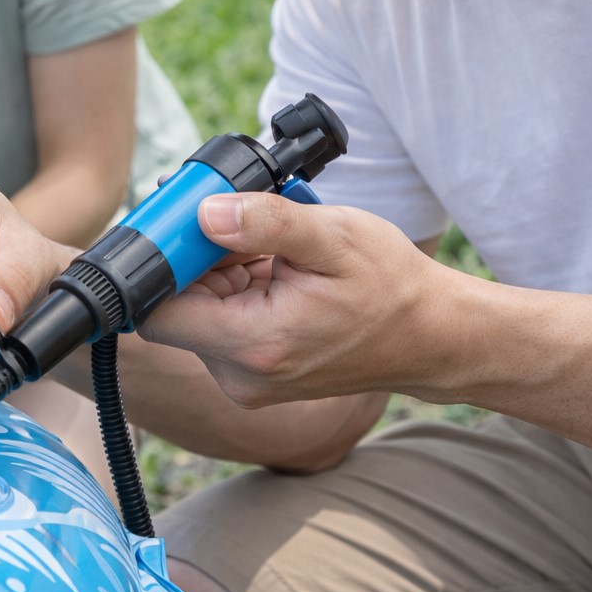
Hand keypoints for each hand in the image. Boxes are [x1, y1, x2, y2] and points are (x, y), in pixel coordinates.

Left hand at [141, 192, 457, 406]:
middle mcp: (239, 375)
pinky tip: (276, 275)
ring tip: (272, 255)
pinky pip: (220, 323)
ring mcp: (245, 380)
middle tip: (240, 229)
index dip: (161, 264)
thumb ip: (268, 222)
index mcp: (254, 345)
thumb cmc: (391, 287)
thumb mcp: (335, 237)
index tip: (188, 225)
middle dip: (197, 261)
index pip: (159, 312)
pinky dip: (237, 290)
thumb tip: (206, 211)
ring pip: (198, 312)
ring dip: (221, 274)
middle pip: (176, 308)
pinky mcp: (252, 374)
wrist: (432, 337)